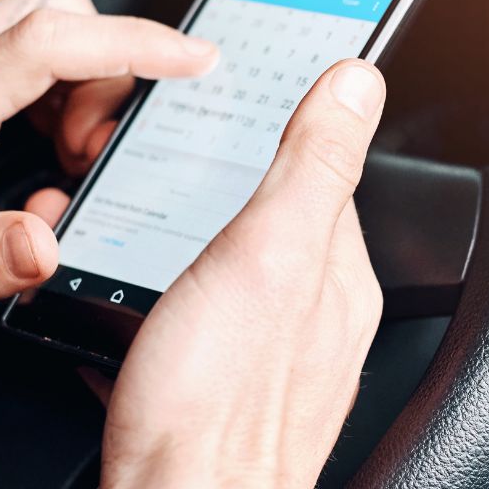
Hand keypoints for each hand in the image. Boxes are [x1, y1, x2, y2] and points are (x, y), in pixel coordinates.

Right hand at [37, 59, 387, 488]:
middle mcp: (313, 317)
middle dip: (220, 190)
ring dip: (184, 245)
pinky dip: (158, 306)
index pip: (325, 174)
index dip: (281, 131)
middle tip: (169, 164)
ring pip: (226, 275)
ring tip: (140, 228)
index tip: (245, 99)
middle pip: (270, 223)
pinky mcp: (216, 390)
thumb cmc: (217, 407)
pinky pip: (190, 327)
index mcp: (336, 276)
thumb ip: (313, 166)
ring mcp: (266, 357)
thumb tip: (356, 81)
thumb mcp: (269, 256)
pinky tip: (132, 307)